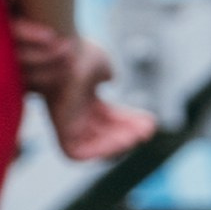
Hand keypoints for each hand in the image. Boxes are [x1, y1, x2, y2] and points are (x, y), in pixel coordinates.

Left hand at [11, 17, 156, 163]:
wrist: (67, 57)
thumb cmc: (80, 56)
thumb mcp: (99, 64)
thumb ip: (106, 73)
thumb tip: (110, 79)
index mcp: (81, 100)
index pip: (108, 118)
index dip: (129, 121)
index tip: (149, 120)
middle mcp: (73, 115)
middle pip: (105, 133)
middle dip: (129, 132)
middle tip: (149, 128)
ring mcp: (67, 126)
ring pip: (96, 146)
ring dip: (121, 143)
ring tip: (140, 133)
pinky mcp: (61, 136)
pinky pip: (80, 154)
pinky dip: (103, 150)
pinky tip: (123, 139)